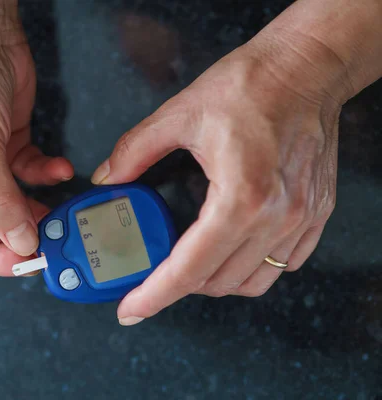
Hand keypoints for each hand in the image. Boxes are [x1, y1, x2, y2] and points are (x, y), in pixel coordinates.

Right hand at [0, 4, 72, 275]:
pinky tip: (61, 169)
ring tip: (60, 213)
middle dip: (19, 235)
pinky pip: (31, 175)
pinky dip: (47, 175)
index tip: (20, 262)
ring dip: (39, 209)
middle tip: (50, 241)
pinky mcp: (10, 148)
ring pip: (14, 205)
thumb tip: (20, 241)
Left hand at [92, 43, 341, 323]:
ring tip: (185, 266)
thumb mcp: (179, 114)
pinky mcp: (315, 214)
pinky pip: (283, 265)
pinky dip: (250, 269)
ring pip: (251, 283)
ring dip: (212, 282)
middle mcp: (276, 216)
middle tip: (150, 276)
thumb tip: (108, 177)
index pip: (189, 268)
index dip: (153, 296)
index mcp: (240, 196)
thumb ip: (135, 151)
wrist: (306, 67)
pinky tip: (228, 252)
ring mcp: (300, 219)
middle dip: (176, 286)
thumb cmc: (251, 85)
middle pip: (217, 282)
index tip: (130, 310)